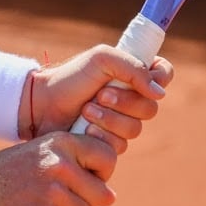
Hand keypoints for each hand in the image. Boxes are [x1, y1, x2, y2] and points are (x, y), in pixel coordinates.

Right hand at [0, 129, 121, 205]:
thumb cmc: (9, 175)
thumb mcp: (41, 154)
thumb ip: (74, 166)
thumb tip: (111, 197)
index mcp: (61, 143)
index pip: (107, 157)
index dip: (101, 175)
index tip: (84, 183)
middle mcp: (59, 164)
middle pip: (101, 195)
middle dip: (85, 204)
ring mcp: (52, 191)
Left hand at [21, 45, 172, 142]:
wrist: (41, 105)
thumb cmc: (69, 79)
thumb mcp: (101, 60)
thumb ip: (133, 68)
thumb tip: (159, 93)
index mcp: (132, 74)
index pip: (164, 74)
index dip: (160, 78)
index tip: (144, 79)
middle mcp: (131, 98)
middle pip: (151, 108)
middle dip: (124, 103)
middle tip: (99, 95)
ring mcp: (121, 122)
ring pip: (136, 129)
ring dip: (110, 119)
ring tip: (86, 111)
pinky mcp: (108, 143)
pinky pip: (120, 145)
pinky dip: (102, 136)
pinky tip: (85, 129)